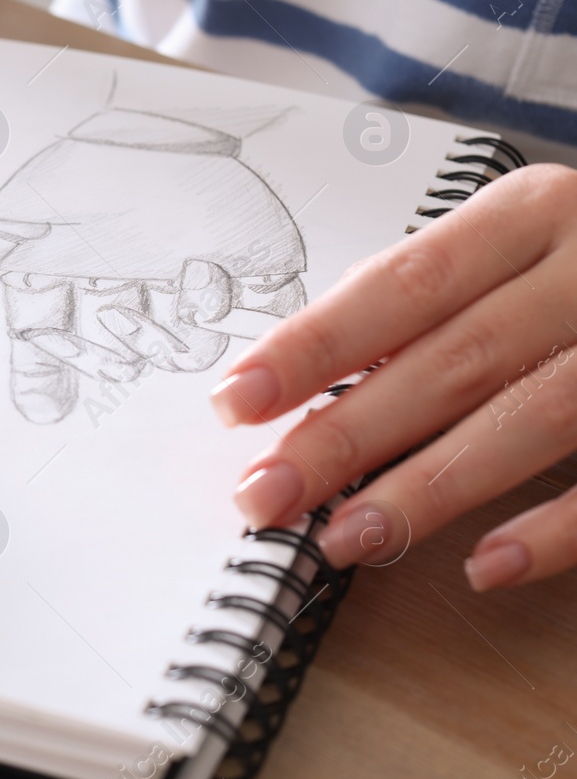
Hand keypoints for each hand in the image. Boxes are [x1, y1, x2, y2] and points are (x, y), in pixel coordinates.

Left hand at [209, 163, 576, 590]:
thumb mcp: (525, 244)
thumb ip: (434, 299)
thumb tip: (309, 382)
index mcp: (534, 212)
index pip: (399, 286)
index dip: (313, 347)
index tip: (235, 401)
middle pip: (450, 359)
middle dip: (345, 435)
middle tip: (262, 496)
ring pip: (533, 418)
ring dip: (429, 488)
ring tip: (342, 540)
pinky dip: (559, 527)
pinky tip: (485, 565)